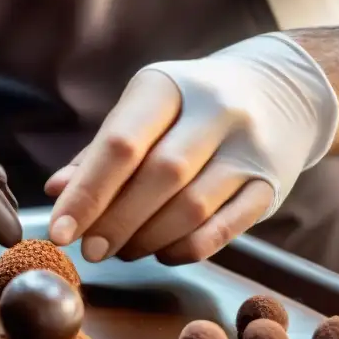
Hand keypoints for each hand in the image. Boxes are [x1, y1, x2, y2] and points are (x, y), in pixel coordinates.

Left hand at [45, 34, 338, 264]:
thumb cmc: (190, 106)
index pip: (121, 143)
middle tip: (89, 249)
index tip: (60, 231)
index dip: (87, 192)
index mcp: (167, 86)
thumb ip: (100, 152)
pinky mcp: (271, 184)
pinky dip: (186, 248)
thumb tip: (56, 191)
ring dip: (148, 239)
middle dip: (115, 221)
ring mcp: (249, 148)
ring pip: (192, 208)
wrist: (282, 91)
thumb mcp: (144, 111)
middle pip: (158, 177)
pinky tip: (162, 251)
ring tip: (121, 250)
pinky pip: (225, 229)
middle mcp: (214, 111)